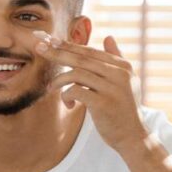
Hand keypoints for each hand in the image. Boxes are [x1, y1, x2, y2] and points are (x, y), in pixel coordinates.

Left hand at [36, 33, 148, 153]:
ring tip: (53, 87)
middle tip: (39, 47)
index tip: (49, 40)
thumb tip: (109, 36)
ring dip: (59, 80)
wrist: (132, 136)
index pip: (90, 51)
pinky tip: (70, 104)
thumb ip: (116, 58)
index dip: (68, 45)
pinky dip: (66, 95)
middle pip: (81, 58)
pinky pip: (76, 91)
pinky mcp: (104, 103)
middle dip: (57, 52)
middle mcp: (119, 73)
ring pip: (76, 74)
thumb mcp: (124, 81)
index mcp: (122, 66)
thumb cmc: (122, 108)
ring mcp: (112, 88)